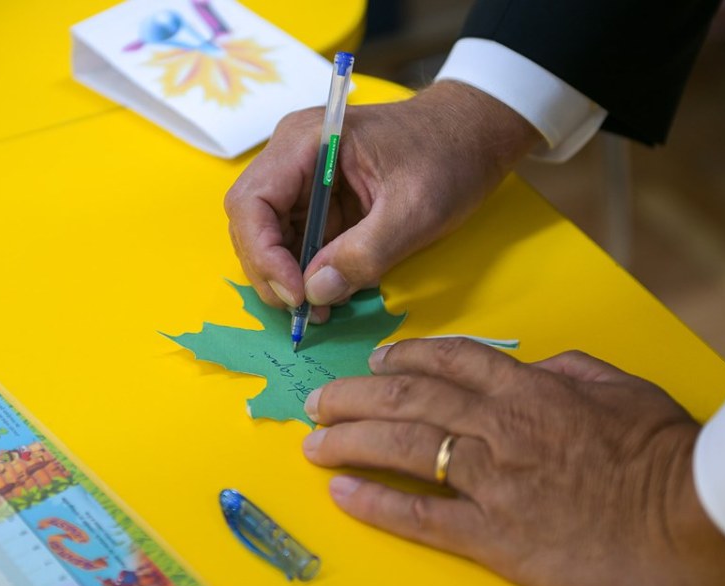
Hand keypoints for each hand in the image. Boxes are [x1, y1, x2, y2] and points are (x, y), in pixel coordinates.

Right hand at [224, 82, 540, 321]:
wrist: (473, 135)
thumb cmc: (449, 157)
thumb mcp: (415, 211)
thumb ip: (365, 253)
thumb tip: (315, 293)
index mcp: (308, 141)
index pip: (252, 201)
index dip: (263, 253)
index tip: (297, 293)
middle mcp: (293, 155)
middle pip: (252, 221)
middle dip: (271, 271)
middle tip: (304, 311)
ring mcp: (303, 177)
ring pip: (269, 235)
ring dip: (287, 277)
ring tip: (317, 310)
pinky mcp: (319, 199)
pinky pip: (296, 240)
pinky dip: (306, 271)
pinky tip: (328, 293)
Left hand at [301, 338, 724, 585]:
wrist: (689, 521)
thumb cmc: (662, 454)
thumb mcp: (619, 388)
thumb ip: (568, 369)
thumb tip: (533, 364)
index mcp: (529, 389)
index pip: (451, 359)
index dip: (405, 356)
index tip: (377, 359)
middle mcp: (499, 426)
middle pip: (410, 398)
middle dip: (357, 394)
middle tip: (321, 399)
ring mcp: (493, 479)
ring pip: (404, 446)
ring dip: (351, 439)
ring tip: (314, 439)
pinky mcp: (495, 533)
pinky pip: (423, 515)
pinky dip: (377, 502)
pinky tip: (343, 492)